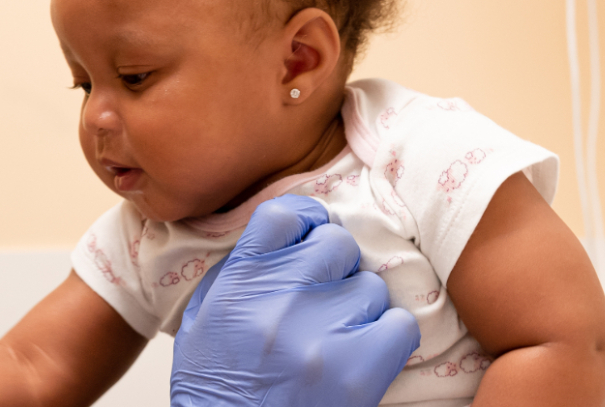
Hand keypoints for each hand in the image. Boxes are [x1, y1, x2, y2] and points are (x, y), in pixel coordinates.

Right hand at [170, 195, 420, 406]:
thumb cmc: (221, 392)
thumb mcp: (203, 324)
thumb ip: (240, 275)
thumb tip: (288, 236)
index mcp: (238, 283)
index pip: (284, 215)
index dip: (306, 221)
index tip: (313, 236)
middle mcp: (279, 299)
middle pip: (338, 244)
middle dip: (337, 270)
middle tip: (324, 305)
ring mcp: (321, 333)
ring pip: (371, 287)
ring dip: (360, 312)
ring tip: (336, 343)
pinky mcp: (358, 369)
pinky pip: (400, 325)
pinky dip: (389, 340)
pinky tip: (364, 358)